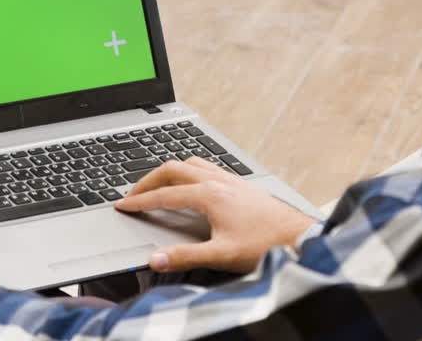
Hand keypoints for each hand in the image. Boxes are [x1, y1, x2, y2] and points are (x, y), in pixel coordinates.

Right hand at [114, 157, 316, 273]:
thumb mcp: (221, 255)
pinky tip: (191, 182)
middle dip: (148, 180)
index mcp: (209, 195)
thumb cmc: (266, 244)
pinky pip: (206, 166)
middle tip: (132, 193)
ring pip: (190, 163)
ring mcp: (230, 179)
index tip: (122, 206)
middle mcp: (218, 181)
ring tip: (156, 184)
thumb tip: (155, 258)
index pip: (164, 195)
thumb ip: (185, 256)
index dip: (140, 201)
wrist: (299, 236)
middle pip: (173, 169)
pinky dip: (188, 170)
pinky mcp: (240, 184)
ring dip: (169, 171)